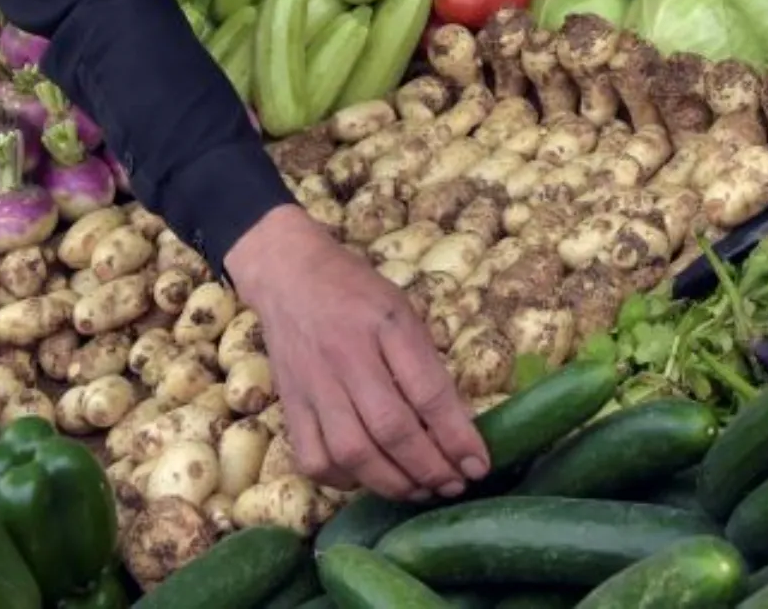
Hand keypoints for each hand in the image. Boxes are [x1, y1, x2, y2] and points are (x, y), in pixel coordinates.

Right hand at [226, 206, 487, 499]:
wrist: (290, 276)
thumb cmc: (358, 292)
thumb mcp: (403, 312)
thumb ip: (425, 364)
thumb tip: (457, 426)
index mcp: (386, 325)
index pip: (427, 391)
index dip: (457, 435)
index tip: (478, 465)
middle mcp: (347, 357)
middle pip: (391, 429)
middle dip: (429, 468)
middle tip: (454, 486)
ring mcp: (313, 385)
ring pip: (352, 452)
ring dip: (393, 483)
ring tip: (420, 490)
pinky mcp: (289, 405)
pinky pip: (314, 459)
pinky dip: (344, 480)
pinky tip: (367, 478)